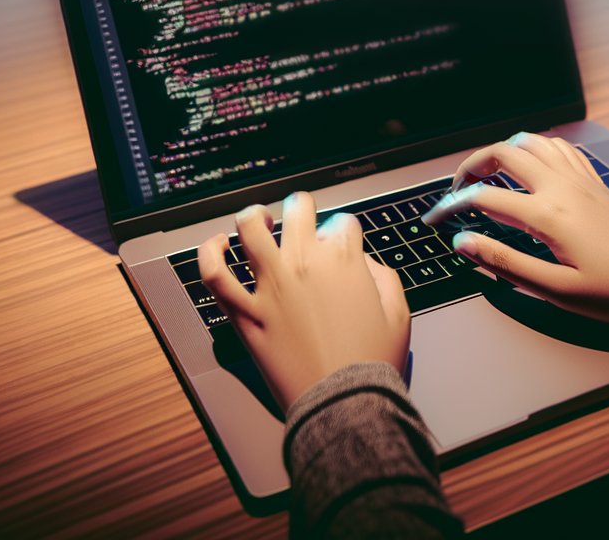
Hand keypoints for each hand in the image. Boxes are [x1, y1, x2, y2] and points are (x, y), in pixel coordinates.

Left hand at [199, 192, 410, 411]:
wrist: (344, 402)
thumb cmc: (372, 362)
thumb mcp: (398, 313)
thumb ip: (383, 276)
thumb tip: (362, 263)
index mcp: (344, 259)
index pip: (341, 222)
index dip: (343, 232)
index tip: (341, 246)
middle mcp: (305, 263)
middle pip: (298, 209)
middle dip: (302, 207)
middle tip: (302, 216)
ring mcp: (271, 285)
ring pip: (250, 228)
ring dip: (255, 215)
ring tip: (260, 219)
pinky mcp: (245, 312)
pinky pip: (215, 275)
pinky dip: (210, 254)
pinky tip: (218, 246)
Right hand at [422, 133, 608, 324]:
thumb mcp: (556, 290)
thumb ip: (506, 263)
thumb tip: (465, 243)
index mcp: (547, 214)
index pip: (484, 198)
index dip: (451, 206)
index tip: (434, 220)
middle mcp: (562, 187)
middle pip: (504, 153)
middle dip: (471, 165)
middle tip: (457, 190)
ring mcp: (582, 181)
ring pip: (534, 142)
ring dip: (504, 151)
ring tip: (489, 175)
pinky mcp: (597, 184)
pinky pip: (561, 149)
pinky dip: (538, 149)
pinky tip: (532, 166)